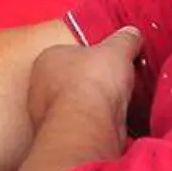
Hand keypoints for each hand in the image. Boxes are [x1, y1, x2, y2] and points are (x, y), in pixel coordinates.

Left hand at [27, 27, 143, 135]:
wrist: (87, 127)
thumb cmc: (93, 80)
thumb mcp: (117, 48)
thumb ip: (125, 39)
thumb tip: (132, 33)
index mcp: (47, 58)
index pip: (70, 52)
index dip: (92, 56)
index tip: (111, 62)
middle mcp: (39, 86)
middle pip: (72, 80)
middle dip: (93, 83)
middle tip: (116, 84)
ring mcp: (45, 115)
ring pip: (75, 106)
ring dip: (94, 107)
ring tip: (118, 106)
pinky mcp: (58, 137)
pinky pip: (80, 127)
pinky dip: (94, 126)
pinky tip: (110, 124)